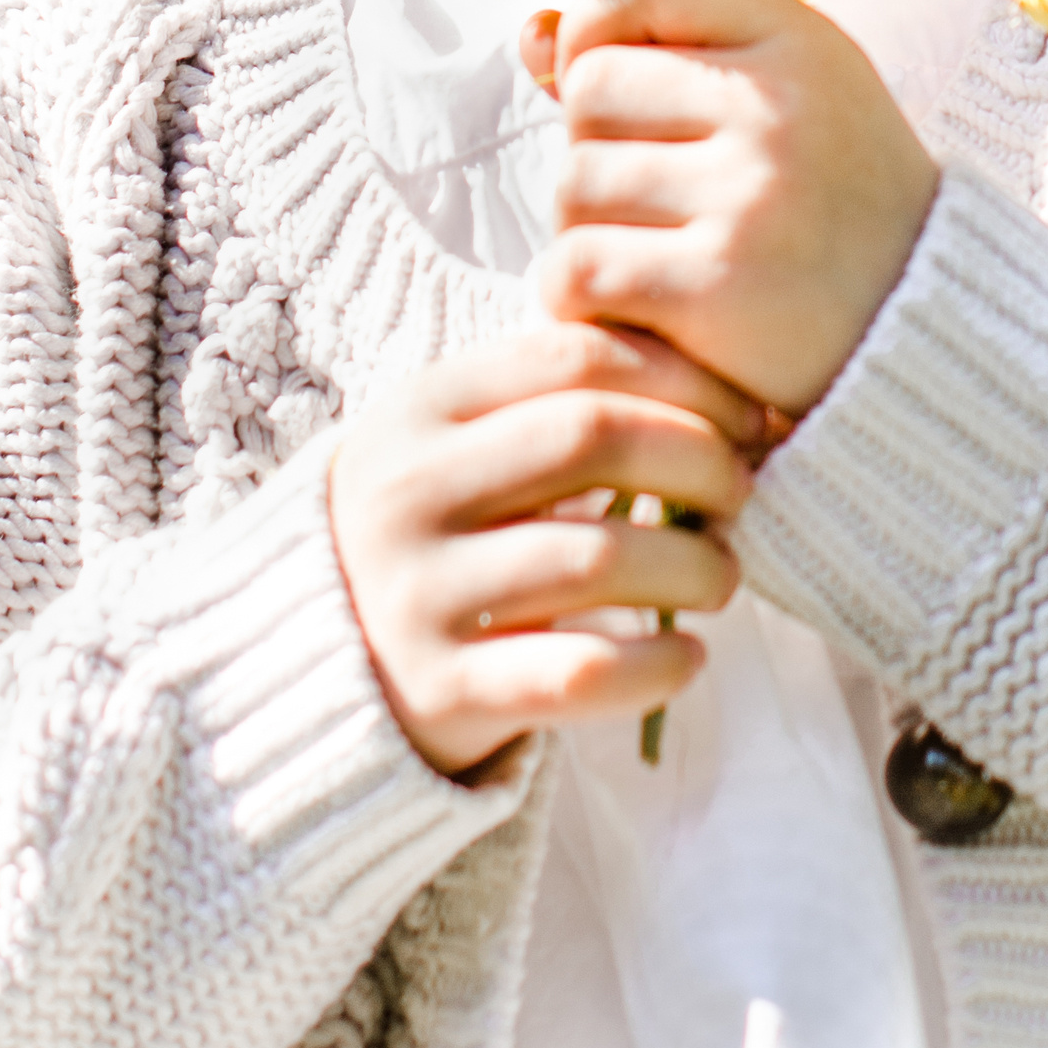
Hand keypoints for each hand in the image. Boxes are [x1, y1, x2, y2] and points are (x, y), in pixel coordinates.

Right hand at [326, 323, 759, 778]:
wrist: (303, 666)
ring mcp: (418, 593)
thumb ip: (548, 402)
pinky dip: (652, 665)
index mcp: (422, 408)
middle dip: (696, 457)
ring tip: (722, 575)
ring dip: (690, 564)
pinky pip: (575, 674)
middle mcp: (411, 491)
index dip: (682, 377)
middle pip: (591, 438)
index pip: (576, 356)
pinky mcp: (440, 692)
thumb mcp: (452, 444)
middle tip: (740, 489)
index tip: (744, 414)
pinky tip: (688, 658)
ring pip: (595, 558)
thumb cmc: (427, 531)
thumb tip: (713, 397)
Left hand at [531, 0, 941, 416]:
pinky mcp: (715, 288)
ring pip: (573, 184)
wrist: (923, 328)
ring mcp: (746, 196)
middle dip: (600, 145)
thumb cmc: (831, 199)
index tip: (626, 84)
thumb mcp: (780, 93)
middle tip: (664, 195)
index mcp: (796, 41)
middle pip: (591, 90)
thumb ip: (664, 52)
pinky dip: (584, 297)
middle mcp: (773, 108)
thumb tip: (531, 35)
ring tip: (663, 254)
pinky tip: (637, 308)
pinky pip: (576, 268)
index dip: (602, 23)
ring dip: (591, 229)